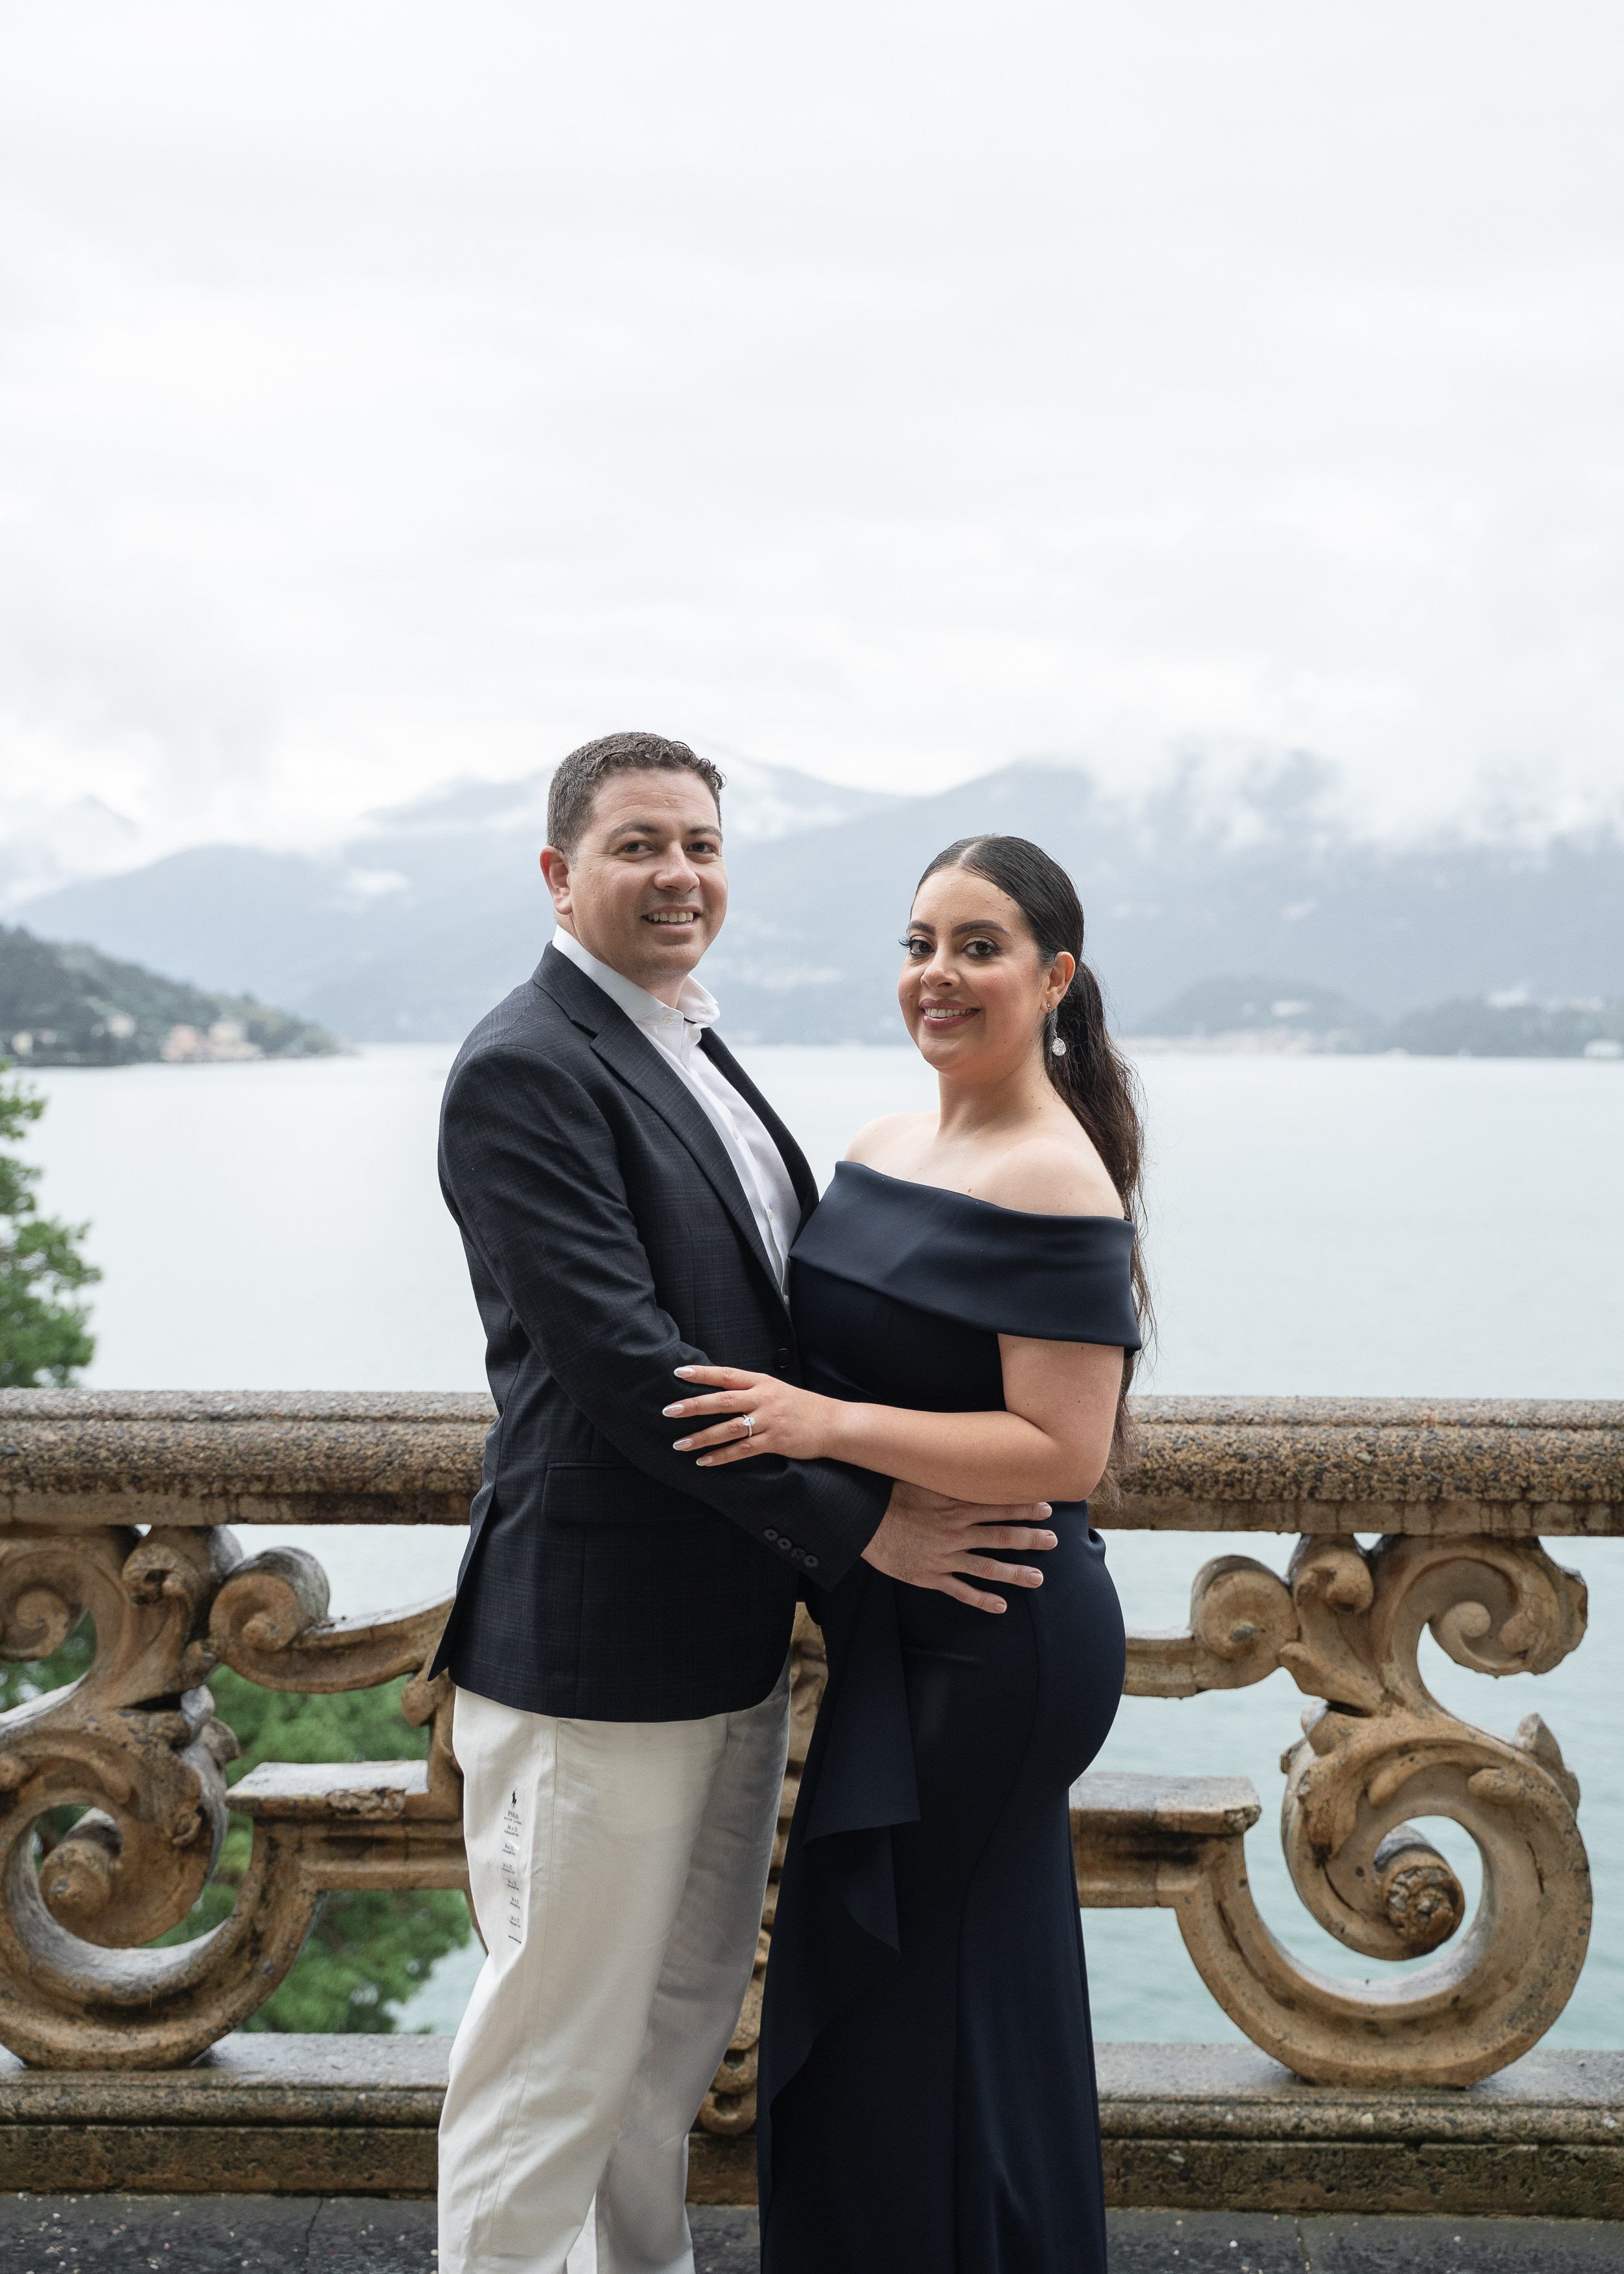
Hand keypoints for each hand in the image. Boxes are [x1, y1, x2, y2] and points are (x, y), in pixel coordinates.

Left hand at [664, 1365, 842, 1464]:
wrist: (834, 1424)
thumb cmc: (803, 1407)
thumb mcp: (777, 1389)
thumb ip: (751, 1390)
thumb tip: (720, 1391)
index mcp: (762, 1382)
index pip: (727, 1374)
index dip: (703, 1373)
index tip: (679, 1372)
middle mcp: (764, 1398)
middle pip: (723, 1400)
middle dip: (694, 1405)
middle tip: (669, 1410)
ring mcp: (769, 1420)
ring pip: (729, 1428)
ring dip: (702, 1436)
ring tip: (679, 1443)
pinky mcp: (775, 1441)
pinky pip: (742, 1450)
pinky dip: (721, 1456)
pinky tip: (704, 1461)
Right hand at [861, 1479, 1055, 1614]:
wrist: (862, 1520)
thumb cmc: (889, 1493)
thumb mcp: (921, 1476)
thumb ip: (946, 1472)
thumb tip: (967, 1455)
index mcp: (955, 1506)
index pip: (999, 1506)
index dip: (1024, 1507)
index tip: (1046, 1508)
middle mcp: (956, 1532)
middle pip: (1001, 1537)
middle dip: (1029, 1539)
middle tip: (1052, 1541)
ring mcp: (944, 1557)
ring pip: (987, 1567)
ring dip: (1015, 1573)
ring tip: (1037, 1578)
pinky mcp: (930, 1576)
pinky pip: (961, 1590)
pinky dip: (982, 1600)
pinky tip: (1001, 1606)